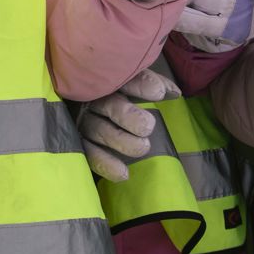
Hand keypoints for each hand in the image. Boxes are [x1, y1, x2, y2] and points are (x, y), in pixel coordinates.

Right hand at [77, 68, 178, 182]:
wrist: (78, 105)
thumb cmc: (112, 91)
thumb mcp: (131, 83)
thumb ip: (152, 85)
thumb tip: (175, 93)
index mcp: (107, 80)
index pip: (124, 79)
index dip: (141, 85)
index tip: (158, 93)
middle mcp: (92, 98)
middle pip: (109, 105)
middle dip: (130, 116)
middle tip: (148, 126)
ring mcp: (82, 121)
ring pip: (100, 131)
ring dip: (121, 141)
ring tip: (143, 148)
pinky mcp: (77, 141)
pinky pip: (89, 154)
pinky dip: (105, 164)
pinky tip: (124, 174)